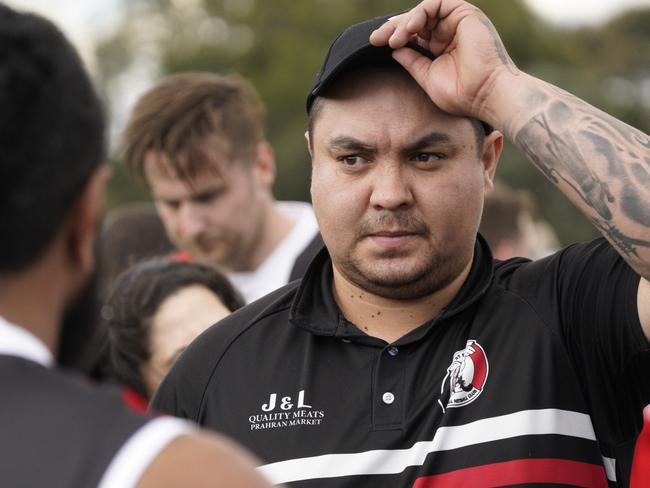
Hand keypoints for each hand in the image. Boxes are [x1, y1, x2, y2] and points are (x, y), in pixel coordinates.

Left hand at [369, 0, 519, 121]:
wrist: (486, 95)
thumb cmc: (462, 94)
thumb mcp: (427, 77)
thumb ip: (412, 62)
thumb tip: (393, 51)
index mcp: (441, 47)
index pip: (413, 35)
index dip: (394, 36)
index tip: (374, 44)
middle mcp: (449, 32)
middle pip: (415, 21)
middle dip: (393, 28)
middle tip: (375, 39)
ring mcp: (457, 22)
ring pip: (423, 11)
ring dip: (404, 23)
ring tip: (393, 40)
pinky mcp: (464, 13)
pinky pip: (436, 3)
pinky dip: (419, 14)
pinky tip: (409, 30)